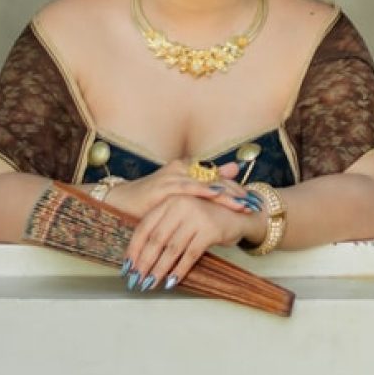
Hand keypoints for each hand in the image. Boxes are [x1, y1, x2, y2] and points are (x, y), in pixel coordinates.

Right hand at [106, 158, 247, 220]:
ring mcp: (173, 176)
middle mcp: (181, 170)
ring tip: (242, 204)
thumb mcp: (175, 201)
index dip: (235, 188)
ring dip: (226, 194)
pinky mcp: (164, 186)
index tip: (252, 199)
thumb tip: (219, 196)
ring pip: (206, 183)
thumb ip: (194, 197)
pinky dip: (203, 191)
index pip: (216, 179)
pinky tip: (216, 194)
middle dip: (236, 191)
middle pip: (216, 179)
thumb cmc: (147, 203)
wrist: (119, 203)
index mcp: (185, 171)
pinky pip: (188, 187)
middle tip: (254, 202)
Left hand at [123, 189, 262, 291]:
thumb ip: (163, 228)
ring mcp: (196, 216)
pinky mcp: (210, 230)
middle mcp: (180, 205)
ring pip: (172, 248)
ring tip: (149, 284)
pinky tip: (171, 282)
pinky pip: (190, 254)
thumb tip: (137, 258)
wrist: (238, 214)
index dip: (134, 249)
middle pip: (156, 239)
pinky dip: (179, 270)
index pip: (144, 227)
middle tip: (135, 280)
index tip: (127, 267)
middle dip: (144, 263)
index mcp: (169, 201)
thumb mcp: (181, 216)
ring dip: (159, 269)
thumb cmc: (205, 218)